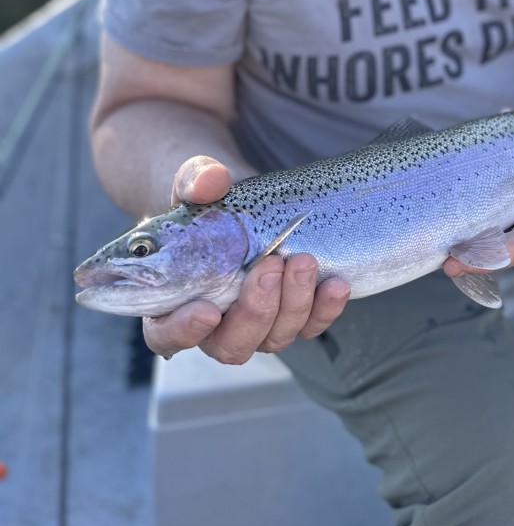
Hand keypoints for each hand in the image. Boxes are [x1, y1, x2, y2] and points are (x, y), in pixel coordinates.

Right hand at [142, 156, 350, 361]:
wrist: (245, 202)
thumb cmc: (209, 200)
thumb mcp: (197, 182)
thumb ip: (197, 180)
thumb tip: (212, 181)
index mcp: (173, 301)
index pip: (166, 334)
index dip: (183, 331)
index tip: (207, 311)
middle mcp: (214, 324)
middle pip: (231, 344)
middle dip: (255, 311)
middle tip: (270, 266)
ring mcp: (256, 324)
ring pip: (274, 338)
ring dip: (293, 305)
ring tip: (303, 261)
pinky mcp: (291, 315)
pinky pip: (310, 326)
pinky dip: (324, 309)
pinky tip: (335, 284)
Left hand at [444, 122, 513, 276]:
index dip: (486, 256)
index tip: (451, 261)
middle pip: (505, 248)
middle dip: (468, 246)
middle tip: (426, 239)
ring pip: (504, 236)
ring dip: (474, 228)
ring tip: (434, 220)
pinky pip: (509, 221)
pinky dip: (487, 211)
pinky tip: (463, 193)